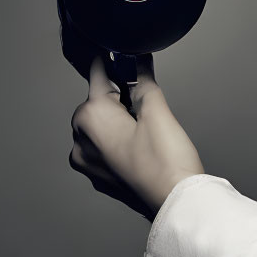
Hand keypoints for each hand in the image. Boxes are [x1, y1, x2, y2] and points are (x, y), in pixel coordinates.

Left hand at [69, 54, 203, 220]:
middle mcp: (81, 141)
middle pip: (98, 102)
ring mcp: (87, 162)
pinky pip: (104, 146)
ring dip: (120, 118)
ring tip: (149, 126)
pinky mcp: (99, 176)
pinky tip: (143, 143)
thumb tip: (137, 62)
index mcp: (90, 119)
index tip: (120, 51)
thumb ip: (143, 82)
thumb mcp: (157, 112)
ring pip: (101, 126)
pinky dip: (119, 137)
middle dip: (121, 95)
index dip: (113, 61)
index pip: (98, 76)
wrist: (176, 204)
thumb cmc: (167, 161)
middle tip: (148, 99)